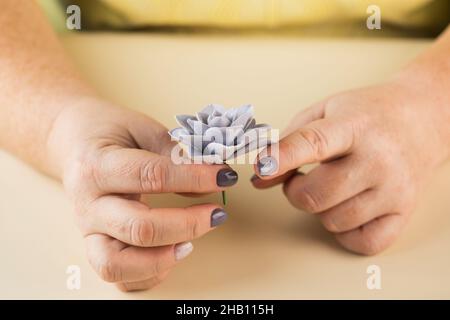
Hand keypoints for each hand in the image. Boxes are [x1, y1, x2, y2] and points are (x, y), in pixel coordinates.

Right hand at [49, 99, 235, 290]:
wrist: (73, 142)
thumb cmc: (110, 133)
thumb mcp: (143, 128)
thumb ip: (174, 154)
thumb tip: (210, 180)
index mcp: (97, 166)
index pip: (151, 176)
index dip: (194, 178)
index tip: (223, 176)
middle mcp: (89, 204)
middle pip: (139, 228)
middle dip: (187, 224)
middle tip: (217, 214)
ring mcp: (88, 231)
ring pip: (117, 264)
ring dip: (161, 259)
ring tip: (190, 244)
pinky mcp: (94, 247)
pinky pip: (118, 278)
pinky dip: (147, 274)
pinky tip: (171, 254)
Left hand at [252, 81, 449, 254]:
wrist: (421, 119)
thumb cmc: (367, 115)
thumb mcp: (323, 112)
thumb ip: (288, 142)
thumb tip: (260, 178)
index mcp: (354, 125)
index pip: (312, 144)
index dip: (280, 158)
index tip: (260, 168)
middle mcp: (378, 159)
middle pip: (316, 195)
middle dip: (295, 190)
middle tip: (301, 177)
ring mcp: (394, 190)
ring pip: (332, 221)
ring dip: (321, 209)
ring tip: (332, 186)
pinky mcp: (404, 212)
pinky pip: (361, 242)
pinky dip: (346, 231)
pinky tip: (348, 206)